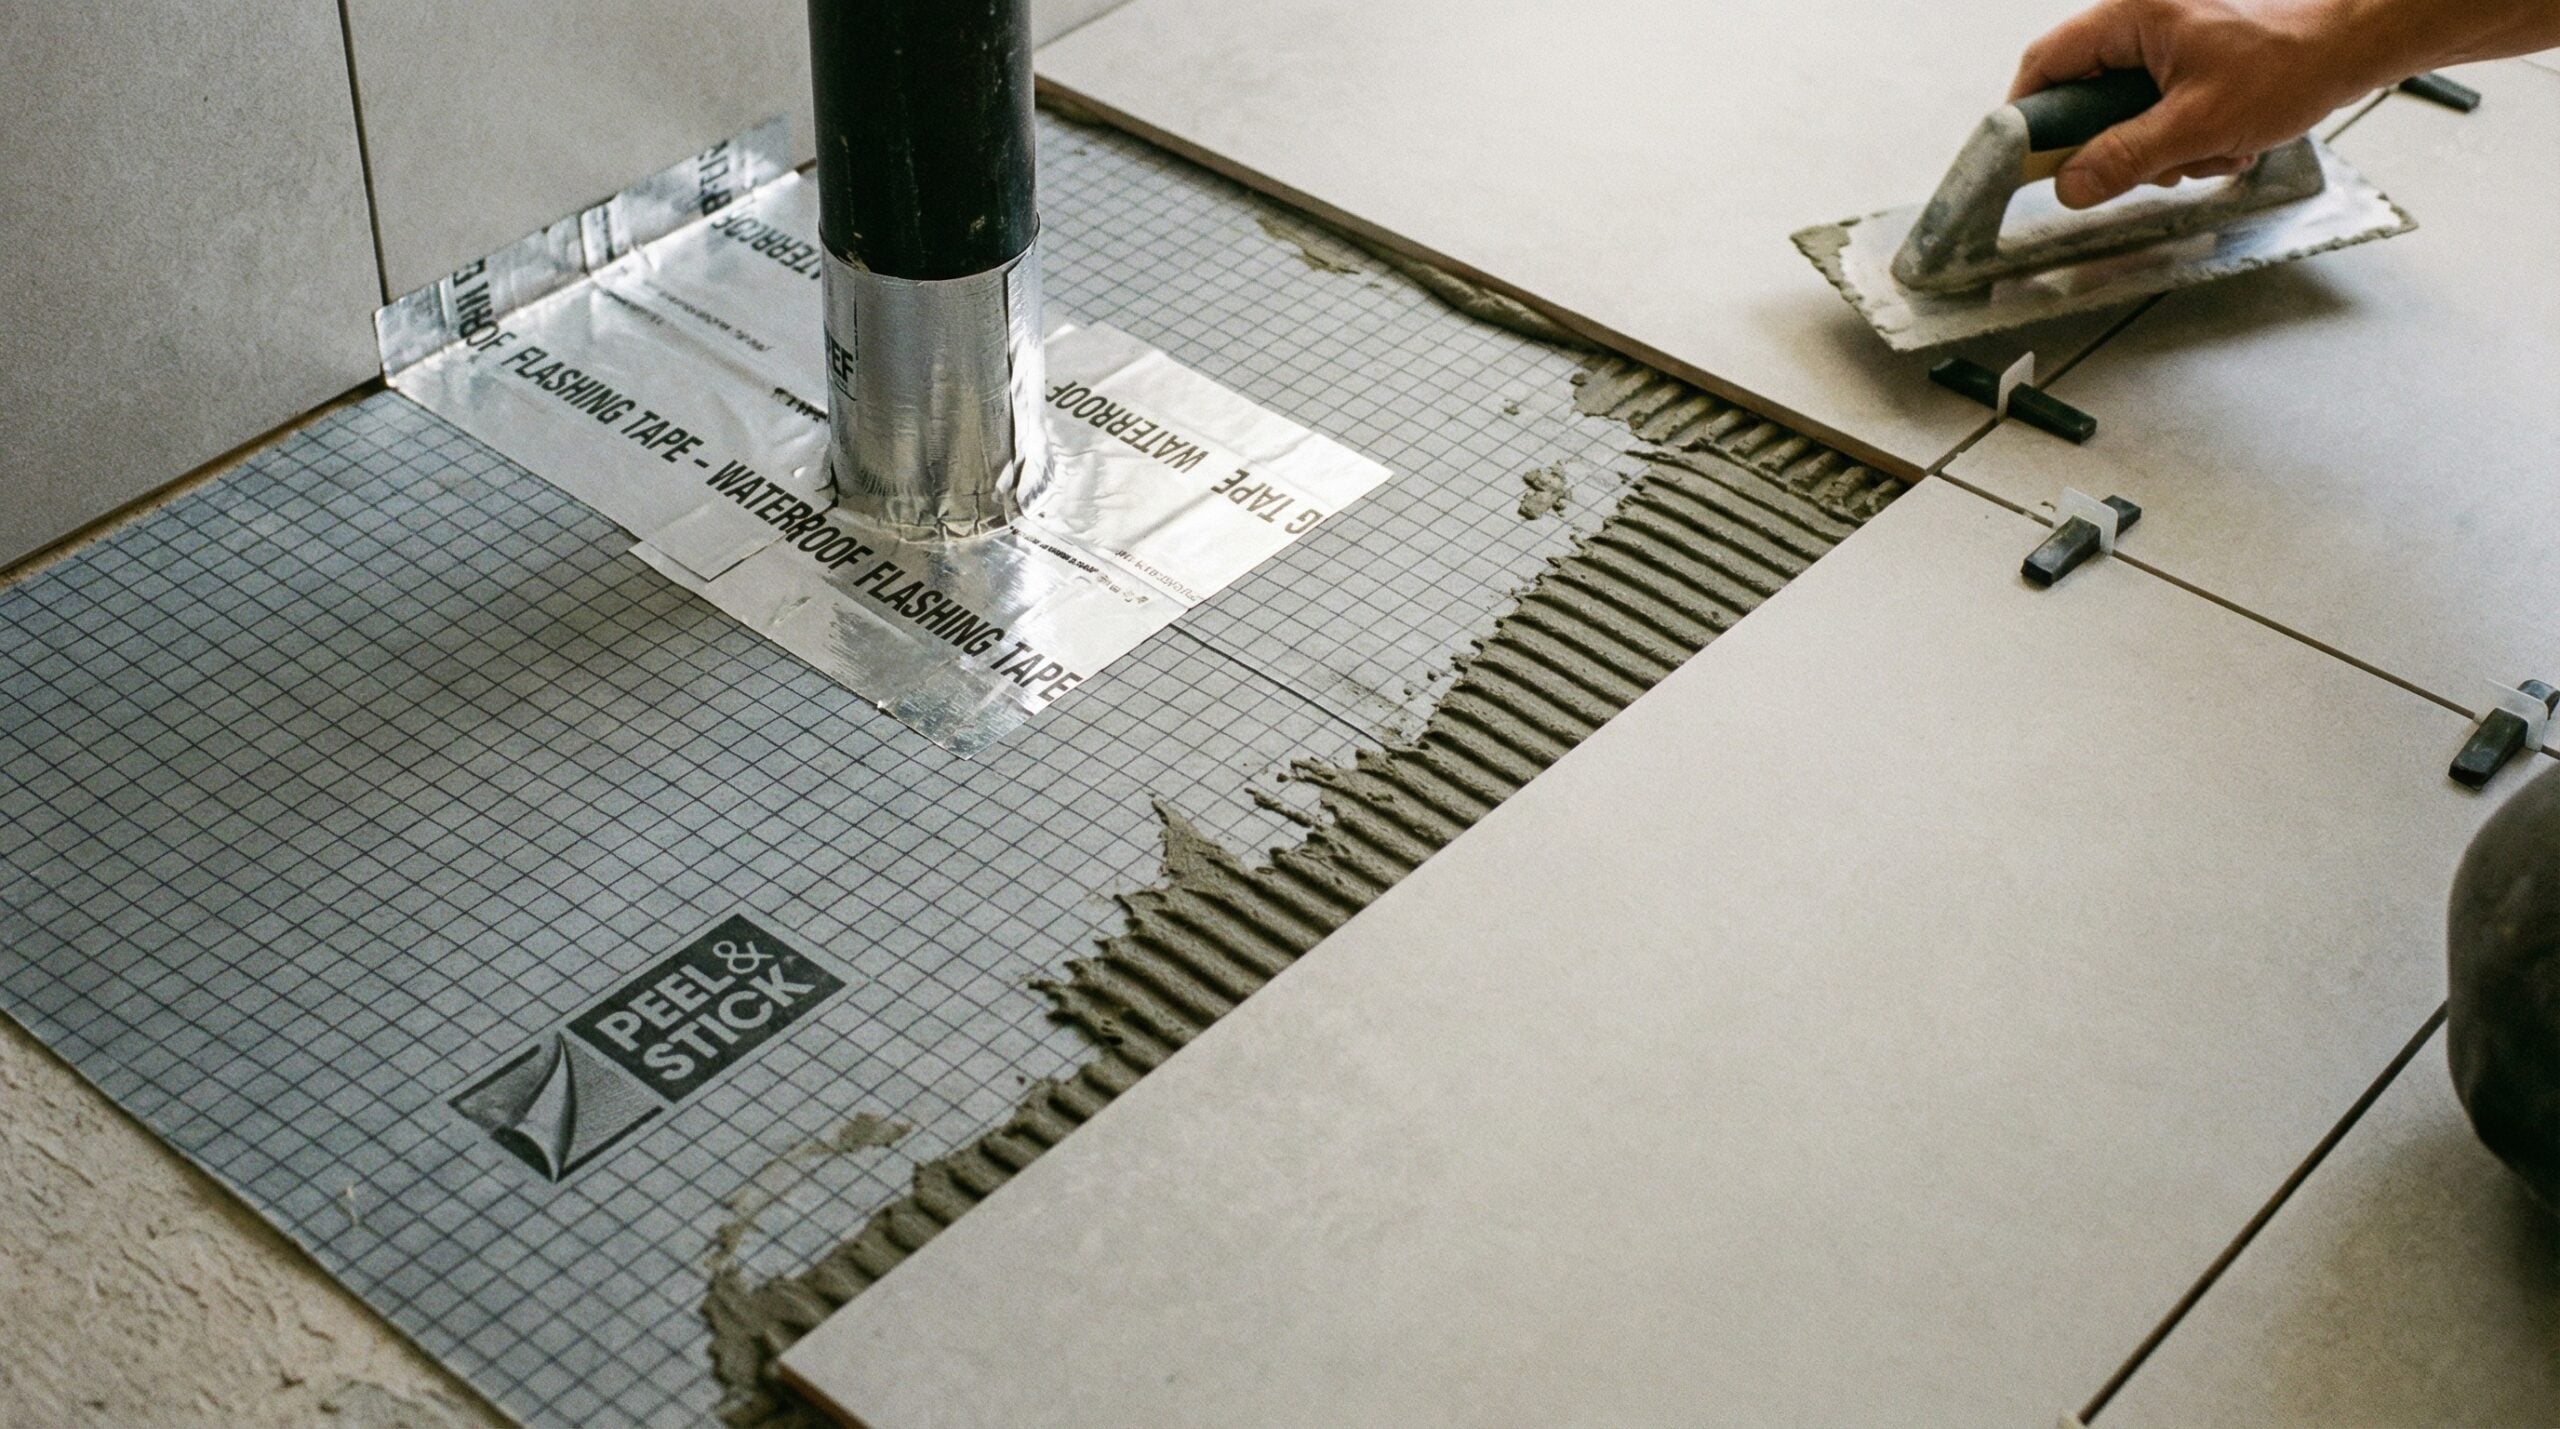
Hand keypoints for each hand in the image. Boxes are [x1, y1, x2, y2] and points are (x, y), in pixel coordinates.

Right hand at [2011, 0, 2394, 208]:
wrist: (2360, 42)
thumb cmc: (2292, 60)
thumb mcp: (2199, 124)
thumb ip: (2126, 157)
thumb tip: (2069, 185)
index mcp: (2132, 15)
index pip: (2046, 64)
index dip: (2026, 117)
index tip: (2024, 162)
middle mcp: (2144, 19)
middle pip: (2087, 95)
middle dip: (2115, 144)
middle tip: (2144, 169)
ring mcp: (2171, 39)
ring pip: (2128, 111)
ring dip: (2160, 148)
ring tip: (2207, 152)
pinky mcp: (2194, 59)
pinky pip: (2163, 110)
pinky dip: (2187, 138)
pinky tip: (2226, 143)